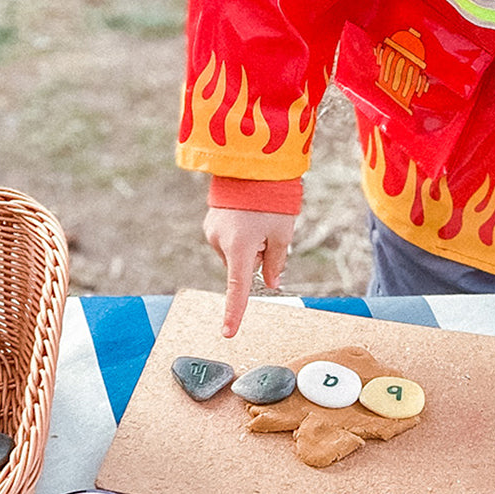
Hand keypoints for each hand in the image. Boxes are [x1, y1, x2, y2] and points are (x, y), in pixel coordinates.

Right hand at [203, 207, 295, 336]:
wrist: (251, 161)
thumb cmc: (271, 197)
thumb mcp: (283, 232)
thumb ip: (276, 262)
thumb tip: (270, 281)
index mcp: (239, 248)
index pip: (237, 289)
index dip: (234, 313)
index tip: (228, 333)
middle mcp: (220, 243)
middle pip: (243, 266)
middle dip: (258, 255)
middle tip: (270, 229)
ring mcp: (213, 231)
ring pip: (236, 252)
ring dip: (249, 242)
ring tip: (259, 215)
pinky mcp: (211, 222)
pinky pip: (229, 238)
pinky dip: (240, 232)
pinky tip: (247, 212)